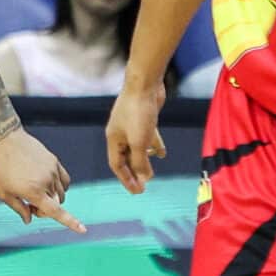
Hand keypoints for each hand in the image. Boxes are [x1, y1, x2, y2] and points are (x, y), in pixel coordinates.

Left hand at [0, 130, 83, 230]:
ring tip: (34, 191)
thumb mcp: (2, 192)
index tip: (83, 230)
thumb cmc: (0, 167)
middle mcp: (46, 182)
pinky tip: (48, 185)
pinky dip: (60, 187)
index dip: (70, 222)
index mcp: (33, 191)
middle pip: (56, 204)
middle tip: (29, 204)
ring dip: (51, 197)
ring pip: (60, 193)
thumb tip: (29, 220)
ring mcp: (52, 171)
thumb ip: (18, 208)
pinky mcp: (54, 162)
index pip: (55, 211)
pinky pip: (65, 181)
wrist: (5, 140)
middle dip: (45, 209)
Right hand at [105, 77, 166, 192]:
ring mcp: (131, 126)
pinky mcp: (142, 119)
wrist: (144, 84)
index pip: (116, 165)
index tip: (137, 192)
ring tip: (152, 174)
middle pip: (125, 158)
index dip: (126, 180)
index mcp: (113, 139)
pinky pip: (147, 138)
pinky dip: (154, 147)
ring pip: (136, 149)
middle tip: (142, 187)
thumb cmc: (138, 112)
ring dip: (143, 161)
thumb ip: (140, 161)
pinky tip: (162, 154)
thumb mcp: (139, 141)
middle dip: (134, 173)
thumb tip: (144, 178)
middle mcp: (120, 134)